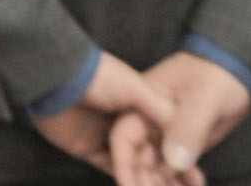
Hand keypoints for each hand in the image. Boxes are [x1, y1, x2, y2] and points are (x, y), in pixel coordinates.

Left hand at [32, 53, 176, 177]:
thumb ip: (161, 112)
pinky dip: (129, 182)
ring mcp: (108, 138)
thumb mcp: (135, 88)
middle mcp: (128, 123)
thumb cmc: (96, 75)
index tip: (197, 177)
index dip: (183, 157)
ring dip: (151, 182)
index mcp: (142, 105)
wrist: (53, 78)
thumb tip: (184, 140)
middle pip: (154, 155)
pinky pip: (114, 170)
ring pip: (137, 167)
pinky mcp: (90, 150)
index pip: (169, 137)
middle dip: (170, 176)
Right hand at [111, 52, 250, 185]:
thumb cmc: (217, 75)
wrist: (239, 69)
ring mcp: (164, 133)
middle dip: (147, 182)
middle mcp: (148, 121)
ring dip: (165, 185)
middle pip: (139, 158)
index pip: (124, 138)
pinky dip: (182, 182)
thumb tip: (174, 163)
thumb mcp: (204, 99)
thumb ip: (188, 128)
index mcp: (143, 104)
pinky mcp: (181, 142)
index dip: (125, 167)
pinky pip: (176, 168)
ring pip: (157, 167)